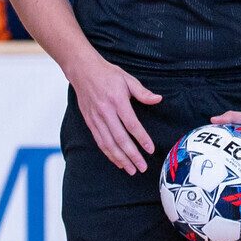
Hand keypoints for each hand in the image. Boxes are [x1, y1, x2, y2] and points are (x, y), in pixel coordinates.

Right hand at [68, 59, 164, 174]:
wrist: (83, 71)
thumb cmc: (107, 74)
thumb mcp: (127, 79)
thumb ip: (143, 92)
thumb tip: (158, 99)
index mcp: (117, 100)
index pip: (131, 124)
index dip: (141, 138)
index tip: (150, 149)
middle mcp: (105, 111)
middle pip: (120, 138)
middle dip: (132, 155)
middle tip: (142, 167)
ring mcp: (96, 118)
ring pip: (108, 143)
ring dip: (120, 158)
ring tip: (131, 169)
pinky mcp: (90, 122)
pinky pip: (100, 141)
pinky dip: (108, 153)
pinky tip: (117, 161)